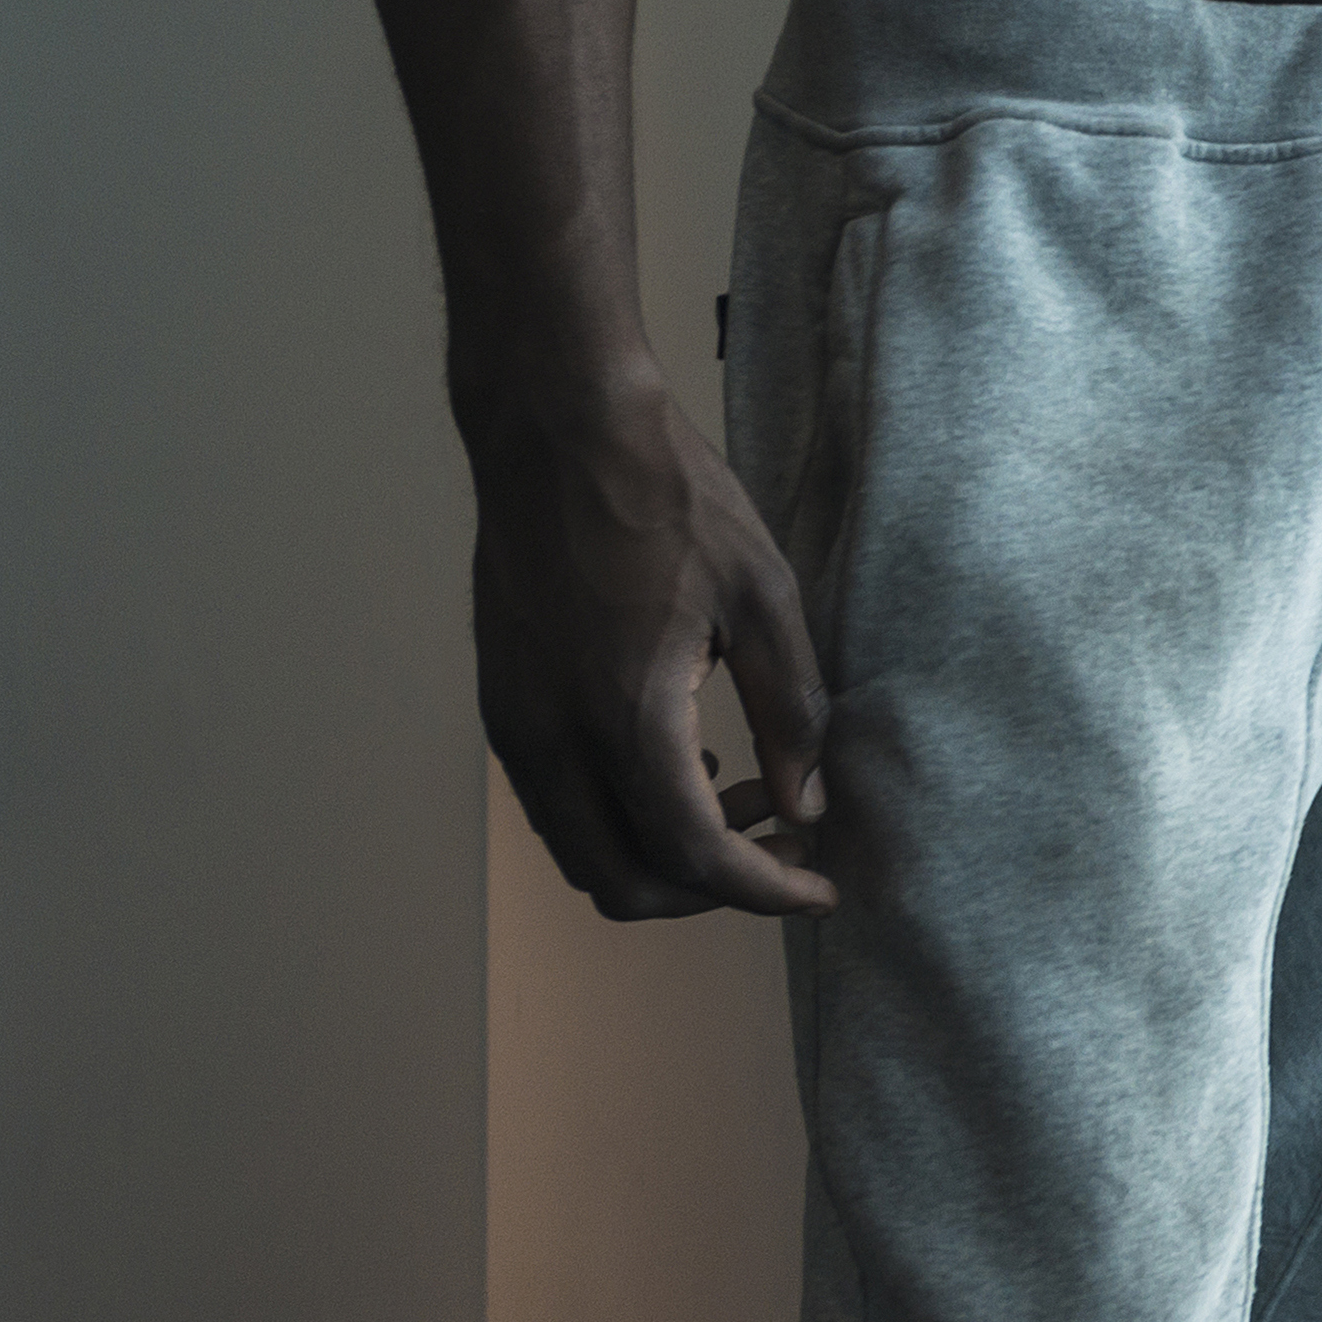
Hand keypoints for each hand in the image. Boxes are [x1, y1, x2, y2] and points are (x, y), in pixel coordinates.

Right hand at [469, 369, 835, 919]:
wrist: (559, 429)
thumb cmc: (668, 494)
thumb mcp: (762, 593)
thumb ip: (790, 710)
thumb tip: (807, 805)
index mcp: (627, 716)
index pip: (694, 857)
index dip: (764, 890)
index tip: (818, 888)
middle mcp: (556, 740)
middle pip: (625, 884)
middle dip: (710, 892)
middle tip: (780, 848)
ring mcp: (517, 726)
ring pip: (584, 852)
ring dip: (661, 855)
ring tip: (741, 796)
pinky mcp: (503, 704)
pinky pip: (557, 805)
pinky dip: (620, 816)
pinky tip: (681, 759)